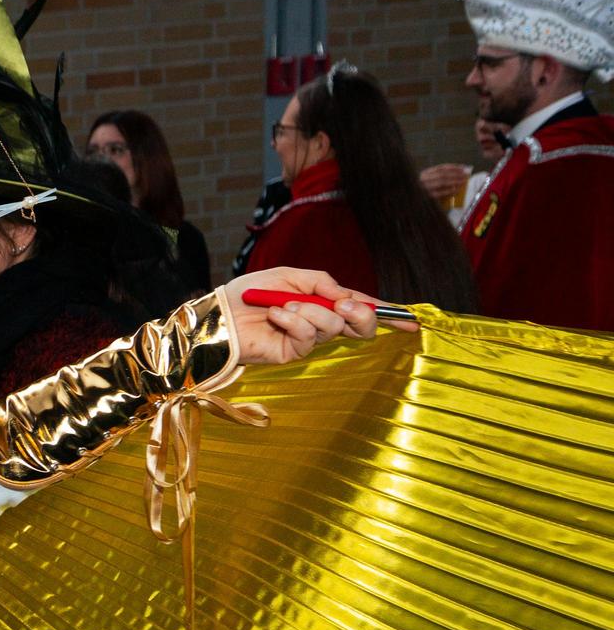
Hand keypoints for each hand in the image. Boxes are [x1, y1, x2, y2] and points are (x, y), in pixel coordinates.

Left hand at [222, 266, 402, 366]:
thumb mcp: (289, 276)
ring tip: (285, 306)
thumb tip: (348, 295)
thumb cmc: (249, 293)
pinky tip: (275, 315)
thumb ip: (321, 283)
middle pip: (361, 327)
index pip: (361, 308)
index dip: (387, 313)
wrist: (219, 312)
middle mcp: (320, 322)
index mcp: (323, 302)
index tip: (410, 320)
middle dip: (361, 314)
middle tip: (343, 304)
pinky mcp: (293, 353)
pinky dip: (294, 321)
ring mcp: (308, 339)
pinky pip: (308, 337)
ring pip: (334, 328)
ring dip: (312, 312)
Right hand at [419, 163, 470, 201]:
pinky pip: (441, 193)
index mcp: (424, 173)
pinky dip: (450, 191)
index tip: (463, 168)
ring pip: (442, 182)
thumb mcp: (427, 181)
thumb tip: (457, 174)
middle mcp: (424, 179)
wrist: (411, 203)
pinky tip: (457, 190)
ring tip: (463, 182)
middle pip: (443, 174)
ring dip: (455, 181)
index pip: (441, 167)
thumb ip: (438, 177)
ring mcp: (424, 188)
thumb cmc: (422, 192)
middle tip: (465, 175)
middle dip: (456, 174)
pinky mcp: (427, 197)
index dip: (453, 167)